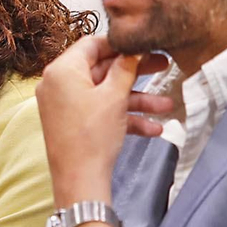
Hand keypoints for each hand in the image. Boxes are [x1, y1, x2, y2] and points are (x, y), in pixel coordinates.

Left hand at [36, 36, 172, 208]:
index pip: (91, 44)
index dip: (120, 44)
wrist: (80, 182)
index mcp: (62, 71)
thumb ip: (125, 68)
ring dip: (137, 100)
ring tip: (168, 105)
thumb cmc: (92, 137)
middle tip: (163, 65)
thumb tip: (132, 50)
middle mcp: (58, 84)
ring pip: (106, 94)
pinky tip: (154, 128)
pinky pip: (100, 112)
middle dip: (136, 72)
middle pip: (102, 69)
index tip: (143, 45)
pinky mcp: (73, 123)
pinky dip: (124, 118)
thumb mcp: (114, 97)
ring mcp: (64, 105)